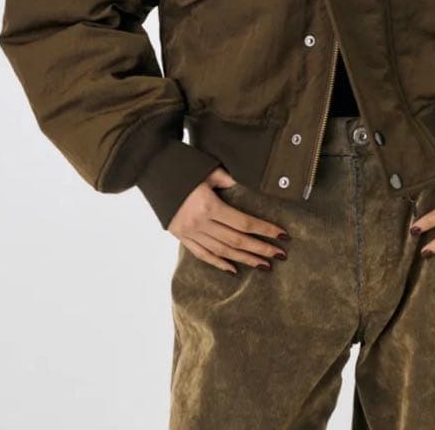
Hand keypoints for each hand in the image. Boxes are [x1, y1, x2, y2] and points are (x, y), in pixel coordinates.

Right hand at [167, 164, 289, 273]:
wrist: (151, 169)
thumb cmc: (184, 165)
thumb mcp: (209, 170)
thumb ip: (229, 181)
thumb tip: (246, 189)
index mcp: (209, 206)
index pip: (244, 223)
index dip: (265, 230)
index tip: (283, 235)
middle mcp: (199, 223)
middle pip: (236, 240)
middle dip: (260, 249)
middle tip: (280, 255)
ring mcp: (188, 232)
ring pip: (221, 251)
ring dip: (244, 258)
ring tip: (263, 265)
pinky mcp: (180, 236)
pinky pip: (202, 254)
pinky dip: (218, 262)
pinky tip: (234, 269)